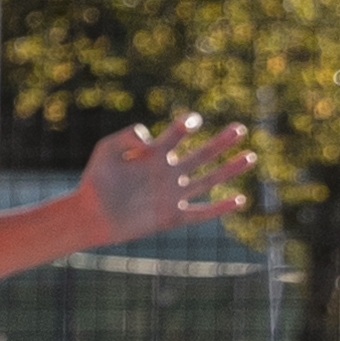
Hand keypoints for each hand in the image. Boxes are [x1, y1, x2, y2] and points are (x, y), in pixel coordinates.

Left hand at [81, 113, 252, 242]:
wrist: (89, 216)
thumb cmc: (94, 181)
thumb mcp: (105, 150)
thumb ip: (125, 136)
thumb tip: (150, 138)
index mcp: (154, 155)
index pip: (178, 134)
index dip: (187, 125)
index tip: (193, 122)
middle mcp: (168, 173)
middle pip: (201, 154)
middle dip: (221, 142)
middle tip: (240, 128)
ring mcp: (172, 195)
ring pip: (207, 180)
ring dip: (229, 169)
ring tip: (250, 156)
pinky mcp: (170, 218)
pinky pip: (199, 213)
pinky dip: (219, 208)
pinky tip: (238, 200)